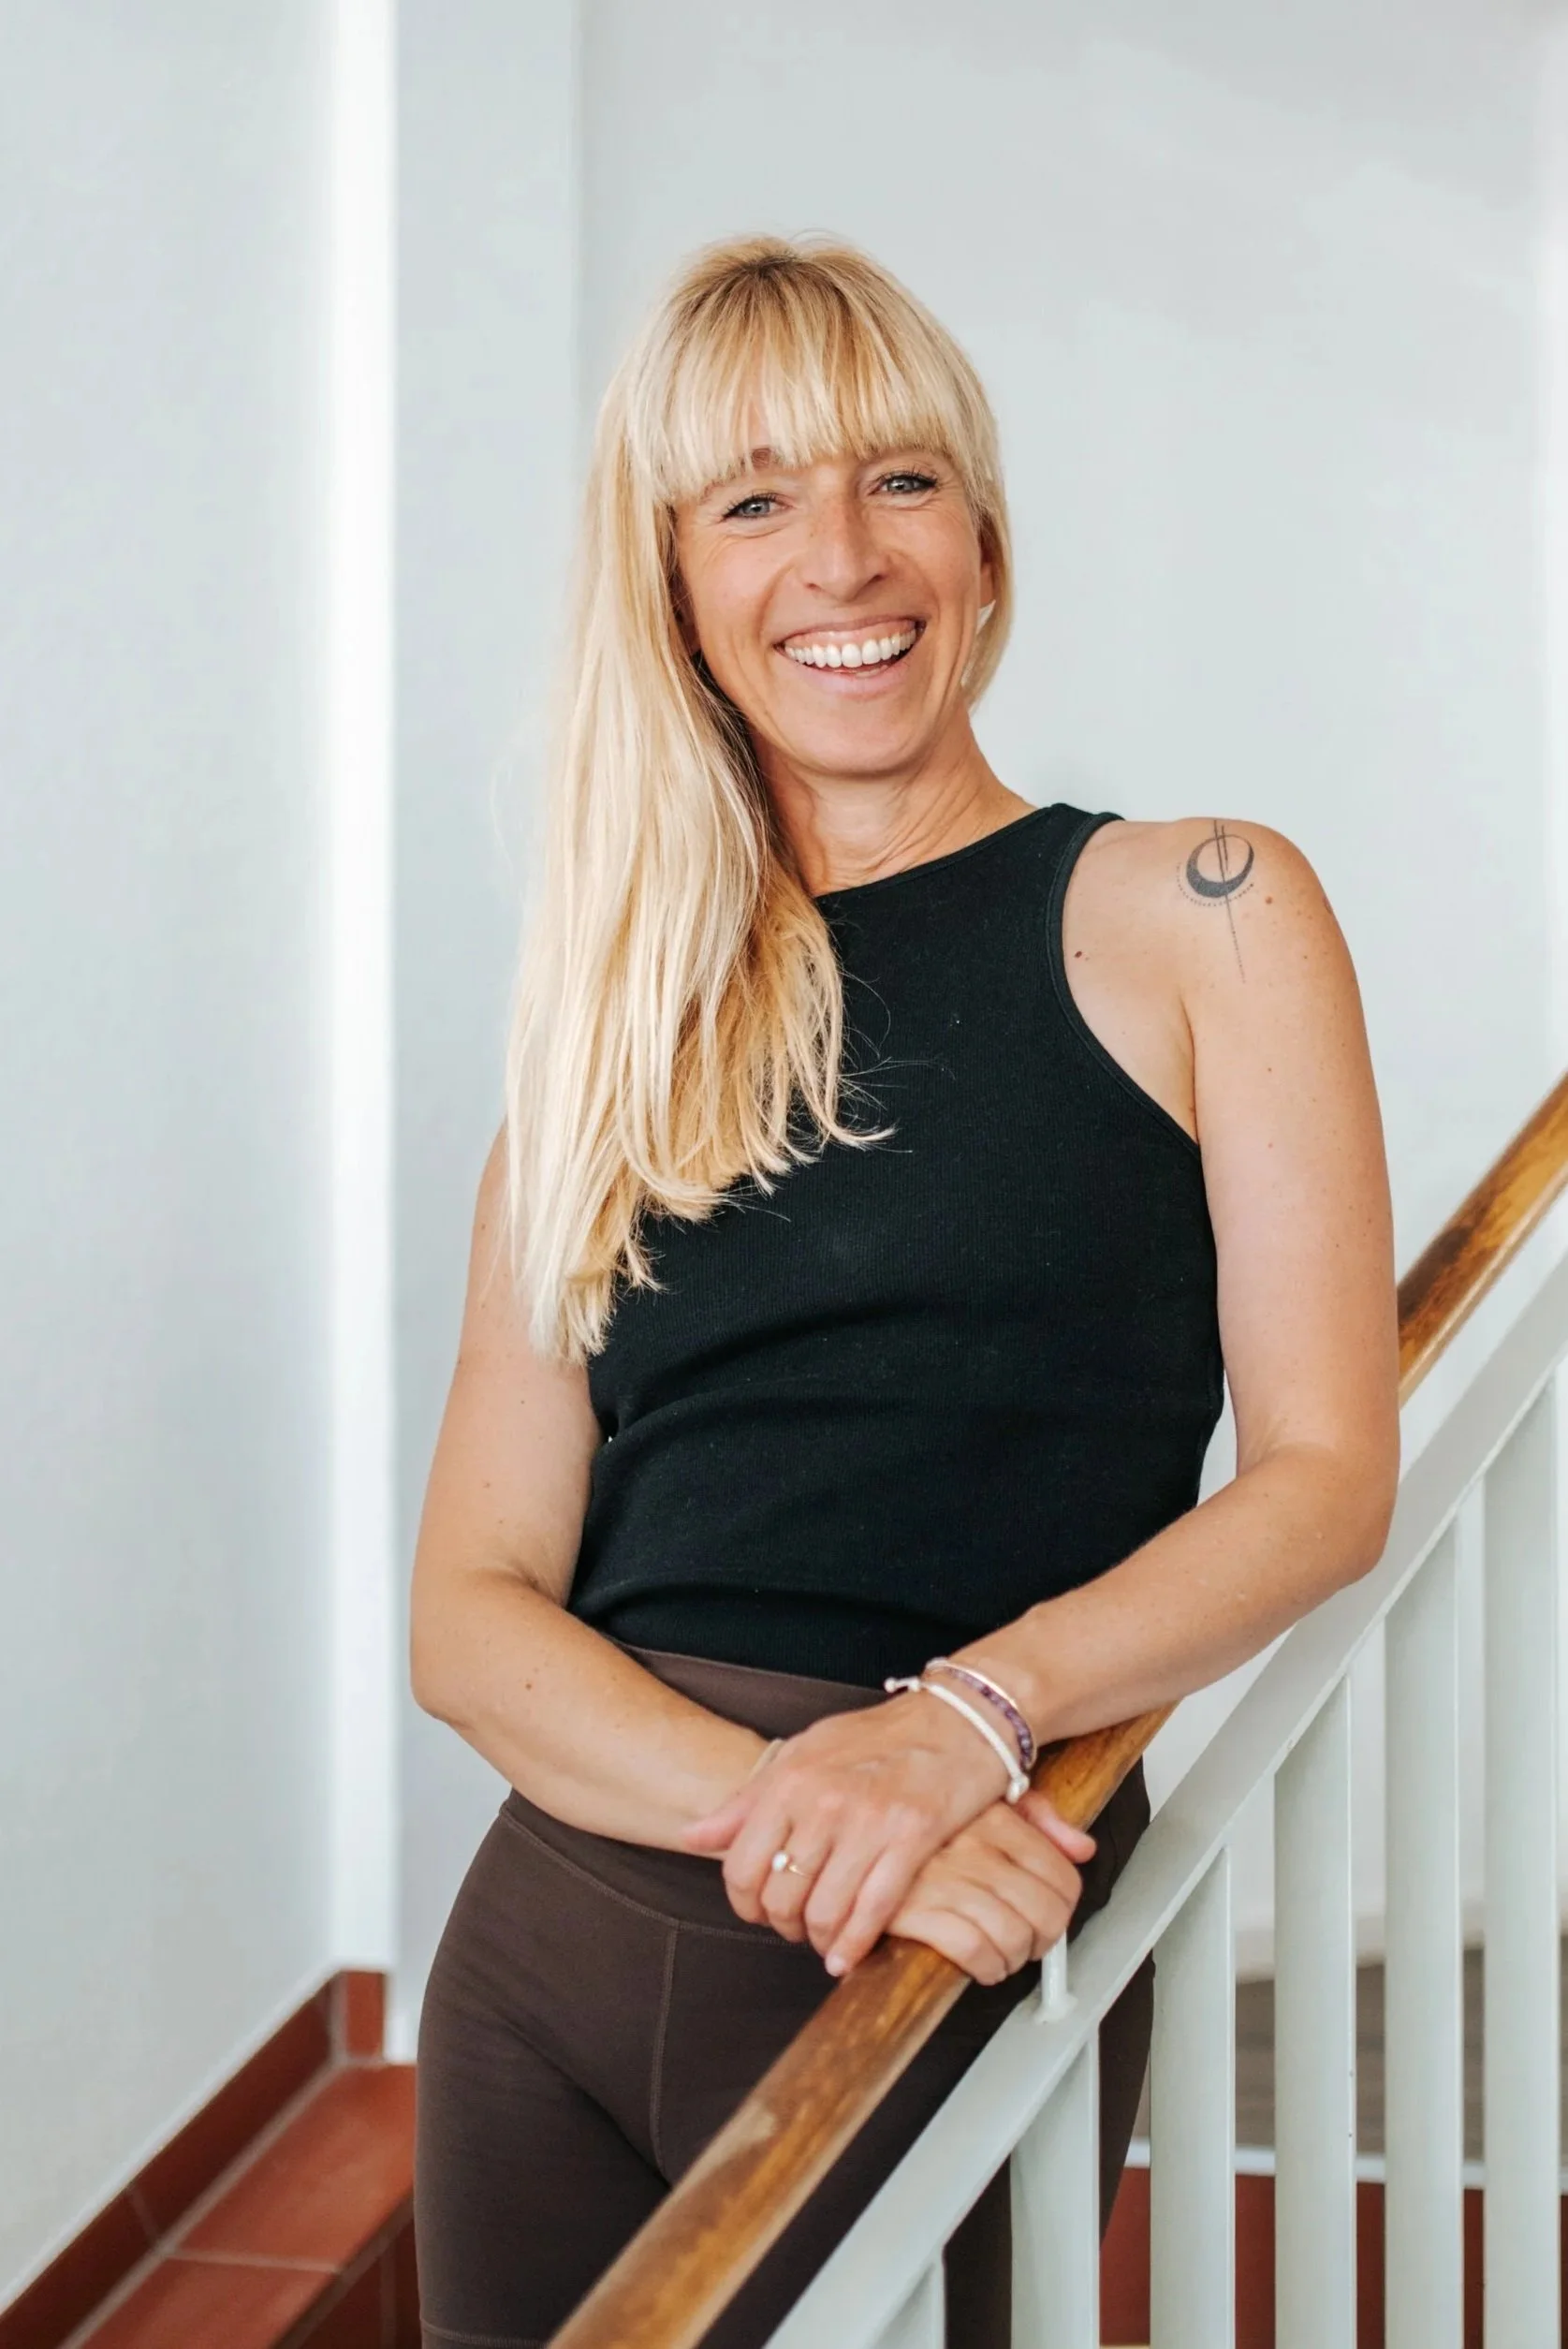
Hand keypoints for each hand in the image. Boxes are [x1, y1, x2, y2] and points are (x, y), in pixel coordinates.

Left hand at [680, 1689, 1045, 1974]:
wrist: (957, 1719)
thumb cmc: (879, 1736)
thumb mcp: (804, 1752)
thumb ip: (749, 1799)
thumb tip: (695, 1836)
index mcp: (791, 1779)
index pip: (741, 1866)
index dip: (746, 1903)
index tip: (760, 1910)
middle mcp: (824, 1801)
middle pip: (781, 1896)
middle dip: (784, 1925)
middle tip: (795, 1927)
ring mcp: (869, 1821)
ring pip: (824, 1911)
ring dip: (819, 1938)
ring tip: (824, 1938)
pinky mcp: (913, 1839)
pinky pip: (873, 1911)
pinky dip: (855, 1944)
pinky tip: (847, 1957)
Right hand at [884, 1787, 1094, 1982]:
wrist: (850, 1825)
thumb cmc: (921, 1816)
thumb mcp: (985, 1797)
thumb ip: (1040, 1818)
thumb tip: (1083, 1848)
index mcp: (996, 1818)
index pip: (1061, 1876)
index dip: (1064, 1912)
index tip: (1050, 1922)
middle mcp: (976, 1845)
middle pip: (1044, 1913)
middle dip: (1042, 1942)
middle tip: (1028, 1945)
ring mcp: (945, 1877)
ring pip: (1013, 1936)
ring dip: (1012, 1959)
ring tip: (1000, 1957)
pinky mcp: (913, 1907)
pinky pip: (973, 1950)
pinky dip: (985, 1967)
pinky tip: (979, 1965)